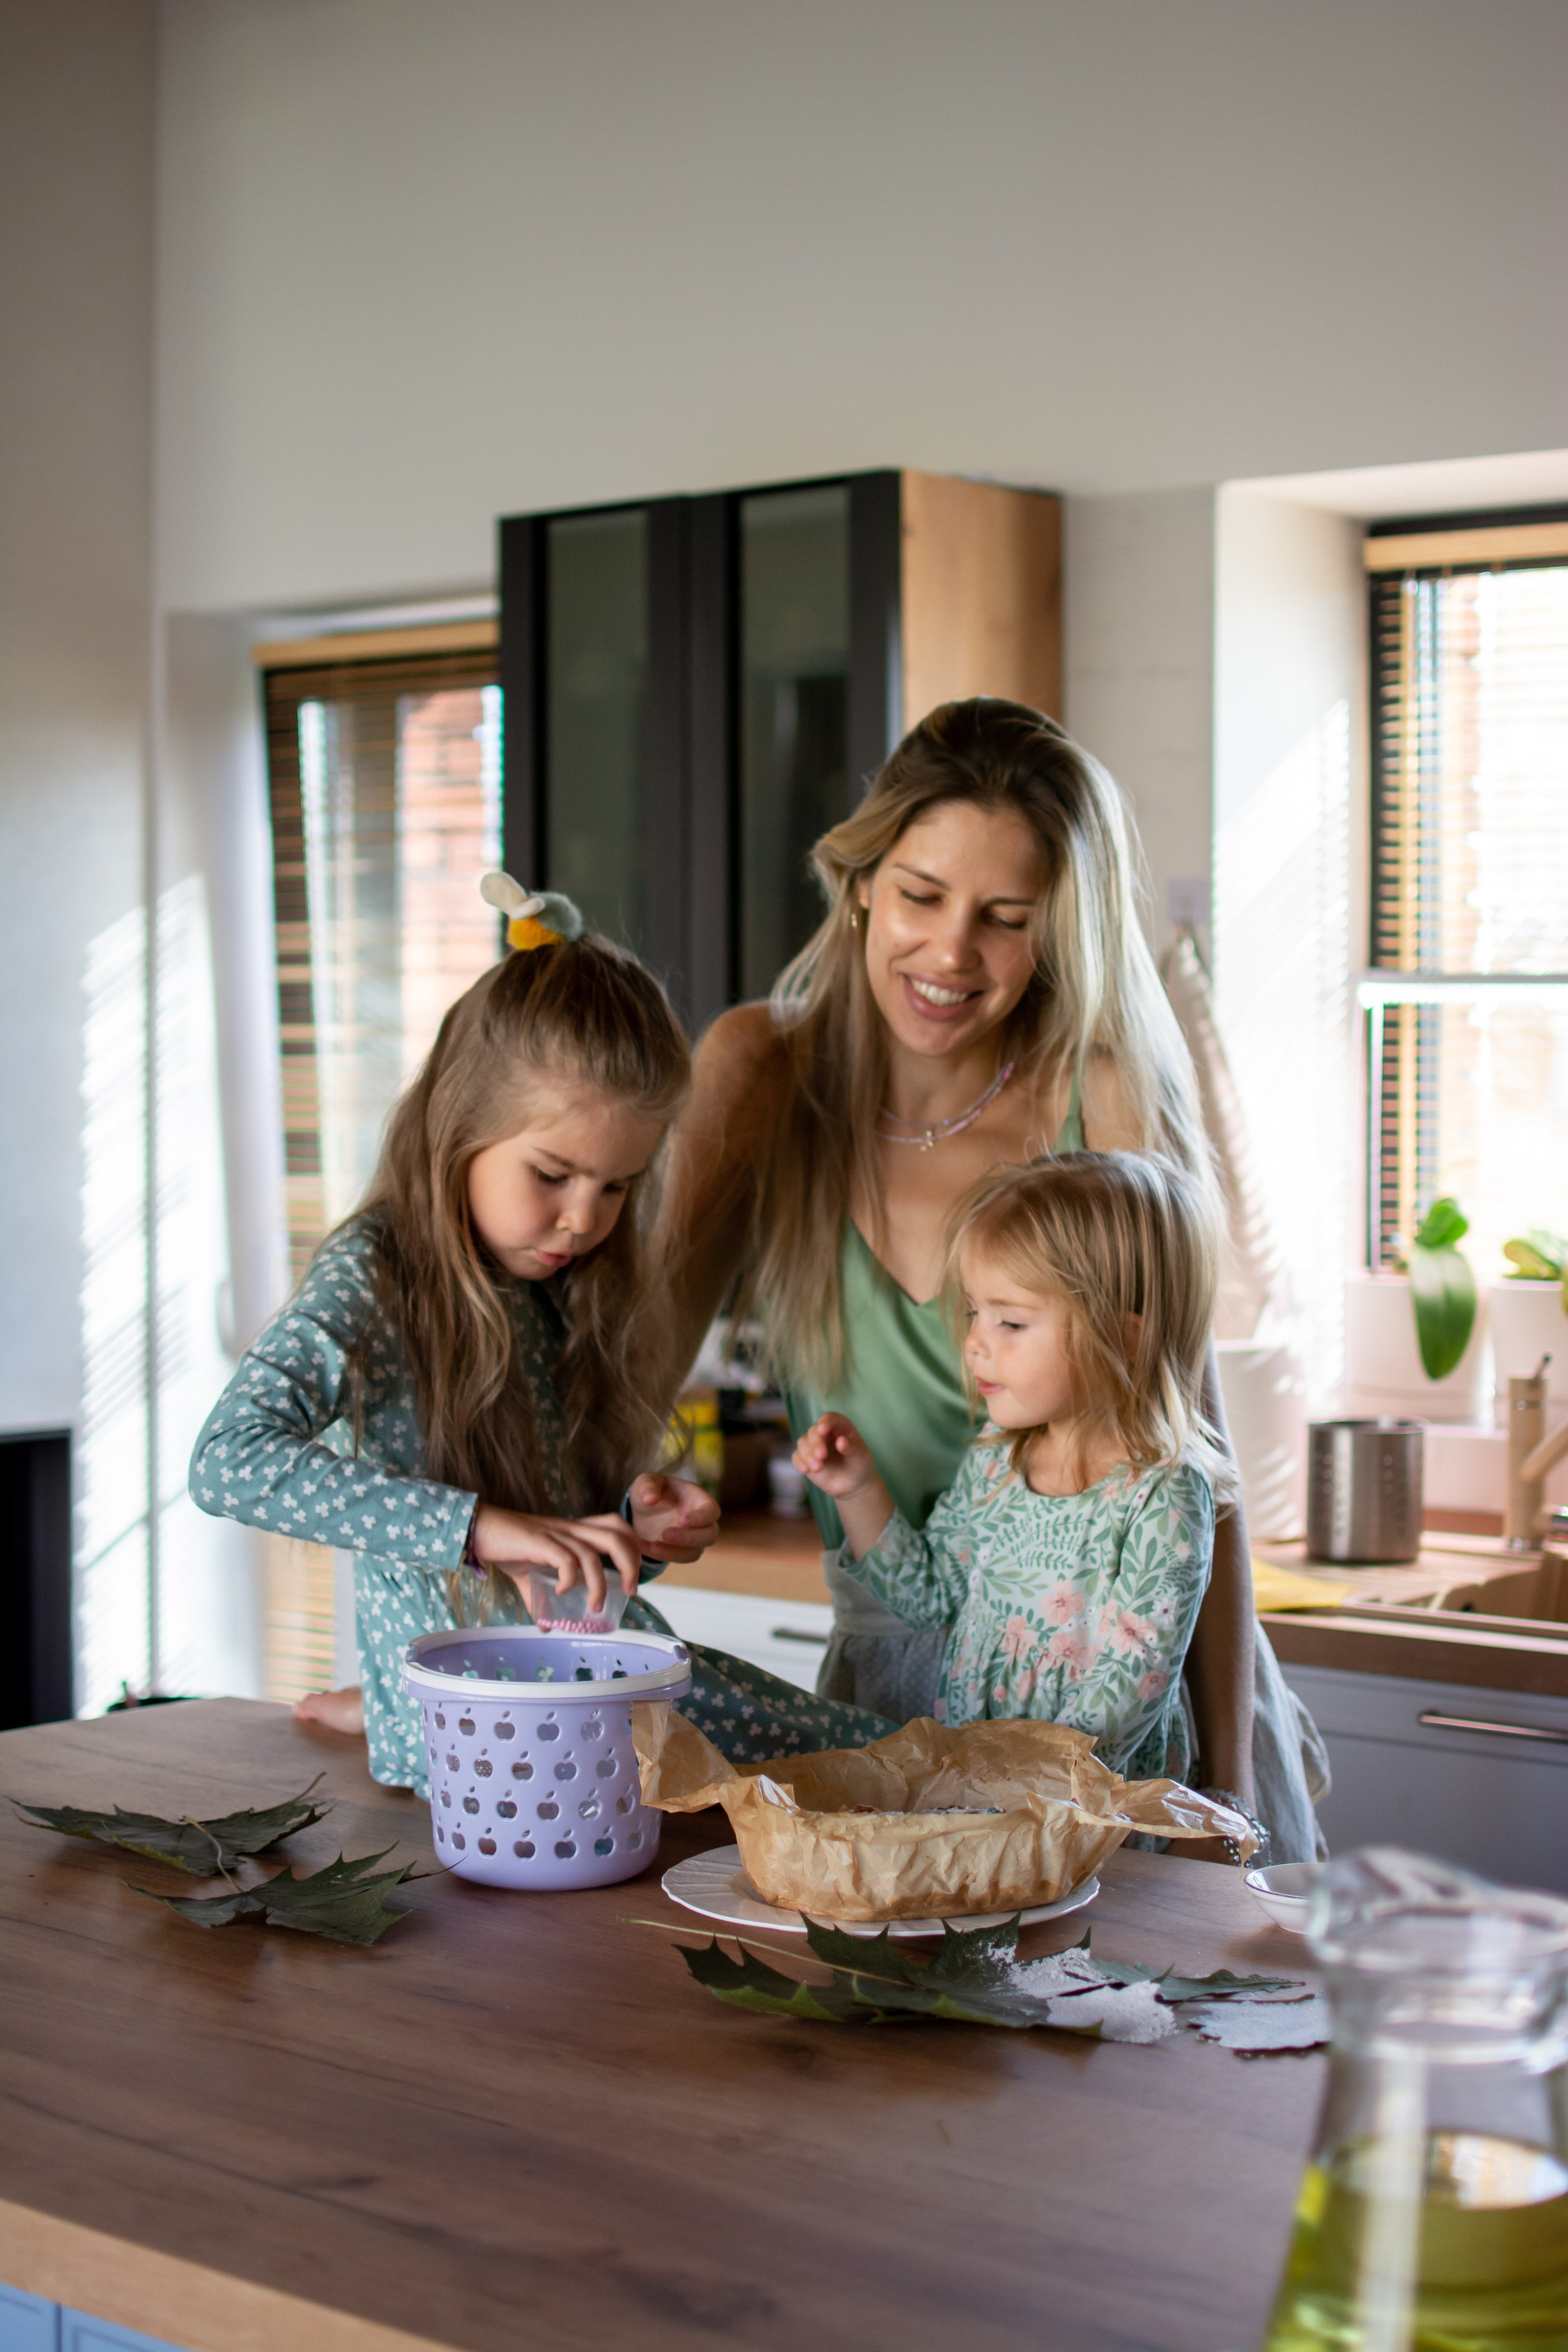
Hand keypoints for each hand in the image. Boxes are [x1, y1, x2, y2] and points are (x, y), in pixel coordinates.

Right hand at [470, 1504, 642, 1614]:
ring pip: (592, 1553)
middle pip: (616, 1535)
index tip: (632, 1574)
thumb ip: (540, 1596)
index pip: (615, 1525)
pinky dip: (569, 1579)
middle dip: (630, 1563)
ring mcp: (555, 1535)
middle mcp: (570, 1529)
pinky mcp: (539, 1542)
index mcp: (574, 1530)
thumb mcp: (530, 1572)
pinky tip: (561, 1591)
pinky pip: (565, 1559)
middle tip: (629, 1591)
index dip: (632, 1545)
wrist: (480, 1527)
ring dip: (600, 1583)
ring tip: (595, 1605)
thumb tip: (545, 1626)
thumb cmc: (507, 1546)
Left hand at [628, 1471, 719, 1563]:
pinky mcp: (683, 1551)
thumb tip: (650, 1499)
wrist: (643, 1510)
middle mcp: (702, 1521)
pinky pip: (680, 1559)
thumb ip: (648, 1487)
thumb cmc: (651, 1491)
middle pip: (710, 1535)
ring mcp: (694, 1538)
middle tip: (665, 1534)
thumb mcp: (646, 1482)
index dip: (701, 1518)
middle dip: (689, 1538)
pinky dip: (664, 1556)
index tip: (681, 1520)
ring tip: (652, 1545)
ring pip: (696, 1552)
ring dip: (675, 1552)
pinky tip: (645, 1548)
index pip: (711, 1511)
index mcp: (699, 1499)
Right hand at [792, 1412, 877, 1500]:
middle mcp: (824, 1433)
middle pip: (813, 1431)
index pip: (829, 1418)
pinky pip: (797, 1457)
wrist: (853, 1484)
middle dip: (816, 1442)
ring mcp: (813, 1445)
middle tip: (822, 1455)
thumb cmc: (859, 1465)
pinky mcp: (805, 1458)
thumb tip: (841, 1441)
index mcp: (839, 1426)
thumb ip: (852, 1448)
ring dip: (807, 1454)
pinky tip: (805, 1470)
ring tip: (817, 1467)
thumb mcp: (861, 1456)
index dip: (825, 1422)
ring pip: (803, 1442)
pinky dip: (800, 1462)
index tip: (823, 1430)